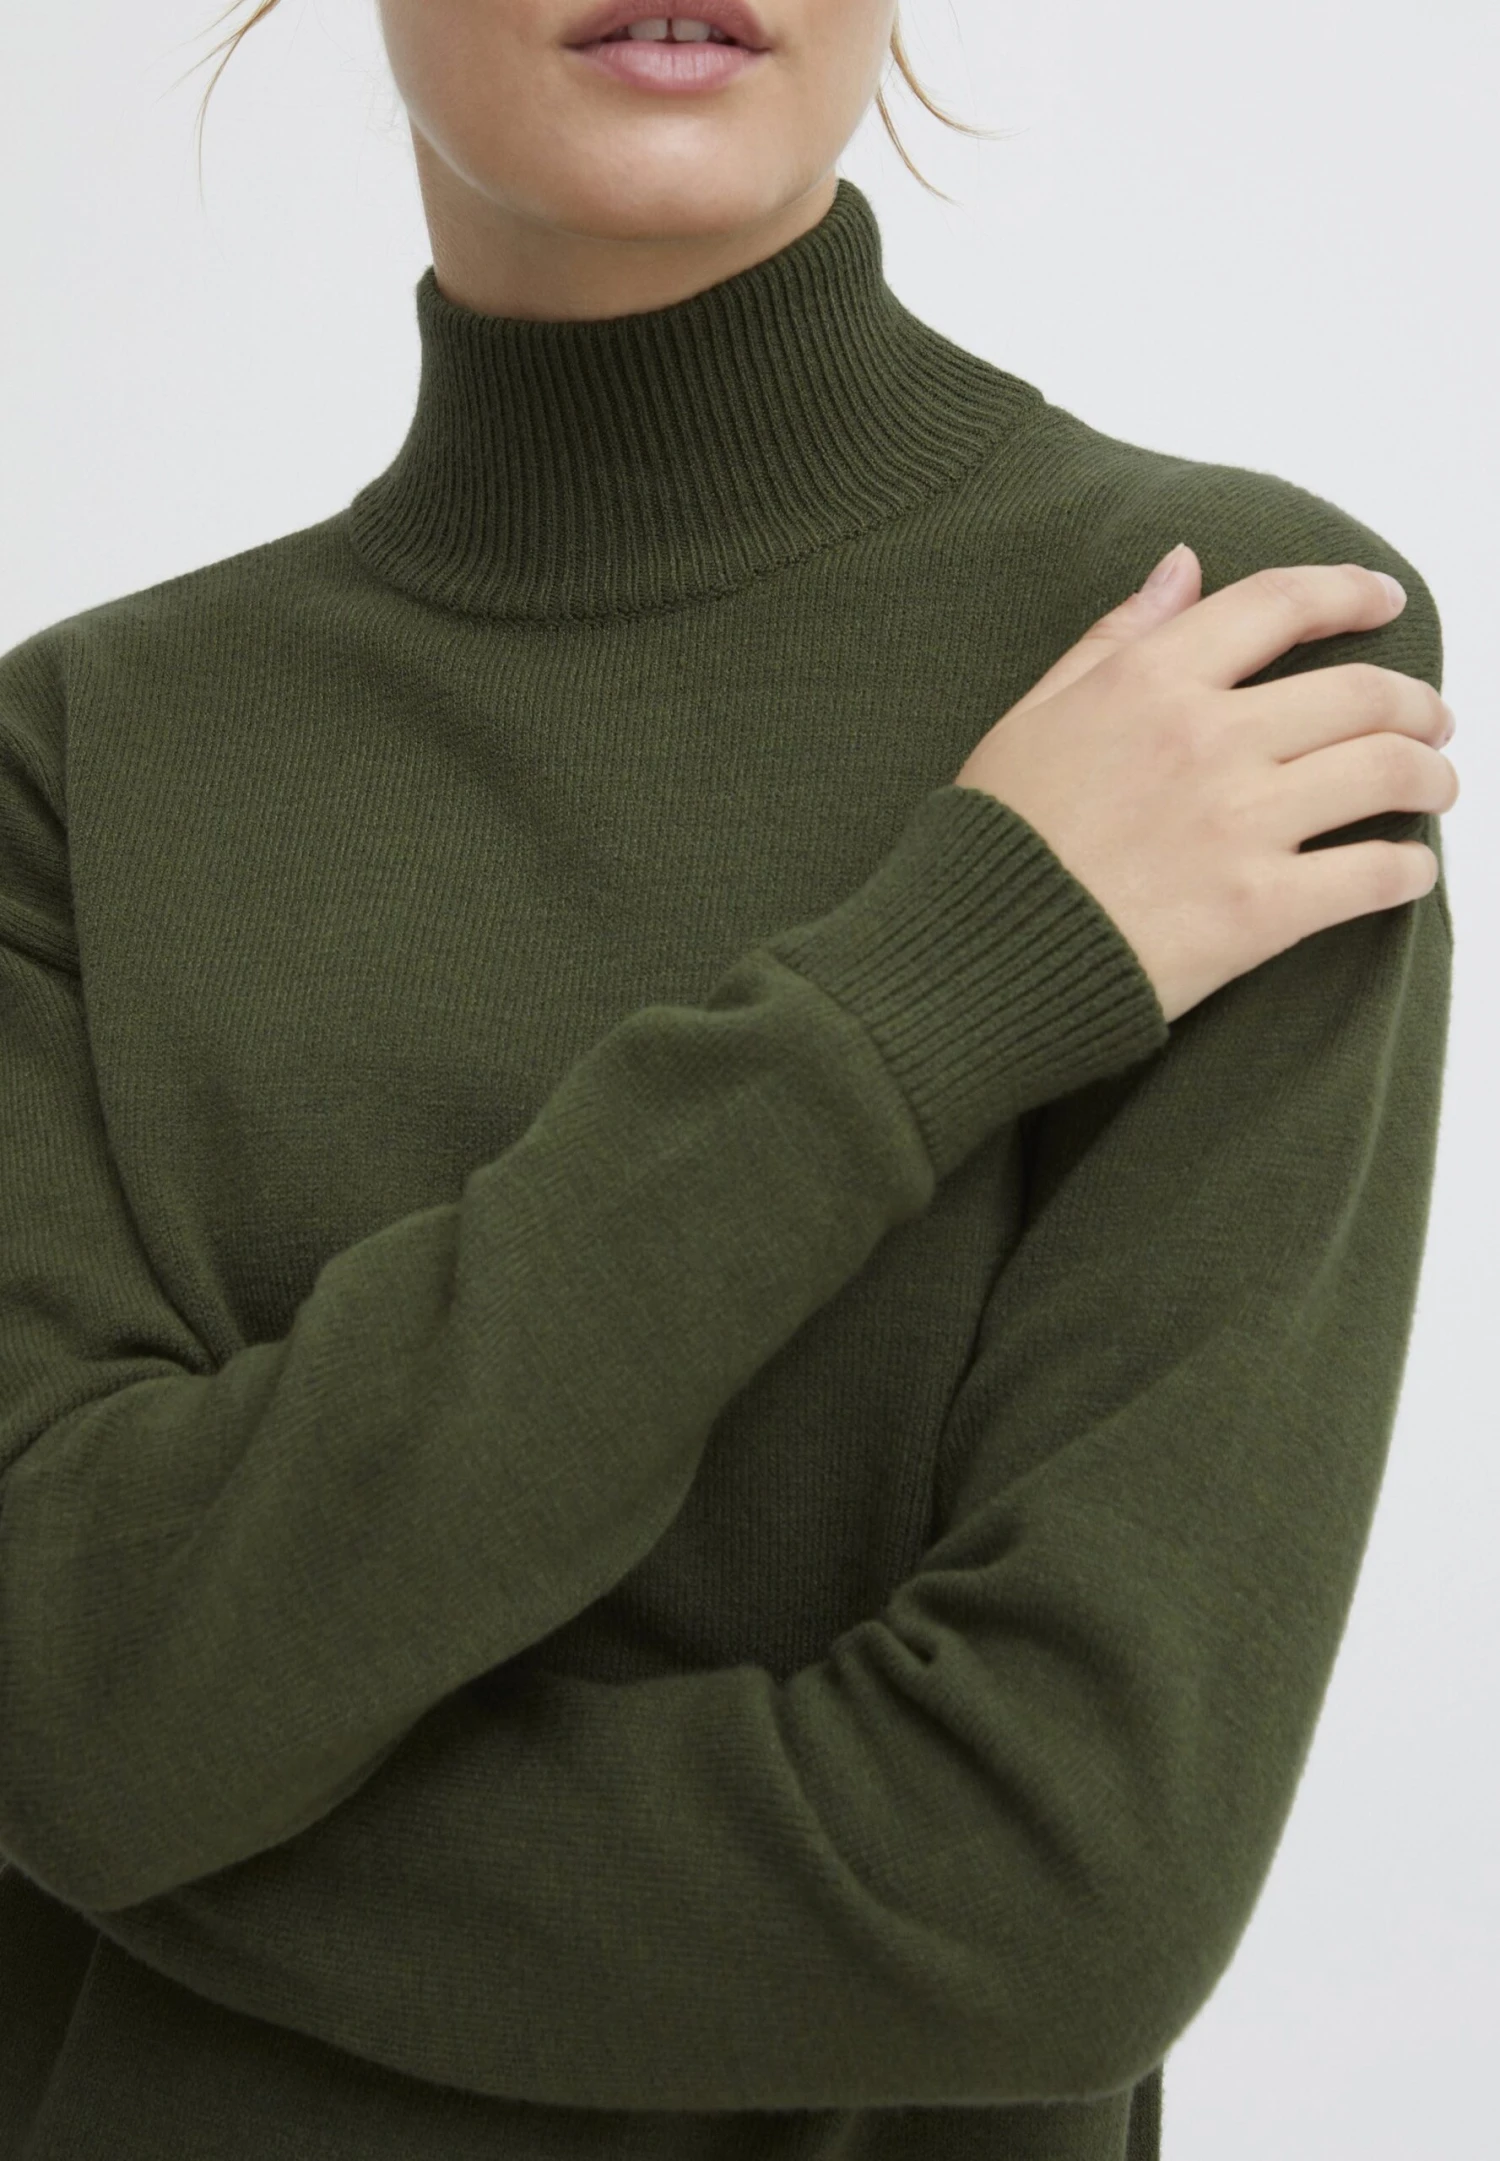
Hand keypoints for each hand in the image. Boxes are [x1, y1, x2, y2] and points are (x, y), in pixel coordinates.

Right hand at [954, 548, 1458, 1023]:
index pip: (1281, 605)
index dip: (1350, 593)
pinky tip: (1408, 871)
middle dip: (1416, 702)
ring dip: (1431, 776)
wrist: (969, 958)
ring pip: (1389, 773)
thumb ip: (1116, 638)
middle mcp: (1207, 740)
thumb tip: (1183, 565)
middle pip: (1361, 693)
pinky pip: (1376, 875)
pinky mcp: (1259, 911)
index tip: (1386, 601)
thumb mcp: (1033, 716)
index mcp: (1150, 682)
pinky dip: (1410, 870)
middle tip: (1431, 719)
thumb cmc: (993, 842)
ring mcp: (1240, 824)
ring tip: (1436, 785)